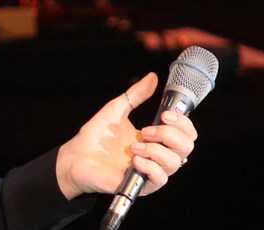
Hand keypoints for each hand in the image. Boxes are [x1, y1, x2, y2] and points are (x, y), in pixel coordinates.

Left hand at [54, 72, 197, 200]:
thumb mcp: (117, 109)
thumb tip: (152, 77)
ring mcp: (151, 171)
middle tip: (146, 130)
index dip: (182, 122)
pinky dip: (150, 167)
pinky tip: (135, 160)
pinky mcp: (142, 186)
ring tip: (134, 145)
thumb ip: (136, 95)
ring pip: (175, 163)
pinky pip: (160, 179)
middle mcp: (158, 155)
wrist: (77, 156)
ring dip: (155, 150)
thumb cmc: (96, 136)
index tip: (164, 114)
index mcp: (157, 138)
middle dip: (170, 134)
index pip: (186, 133)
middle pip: (187, 147)